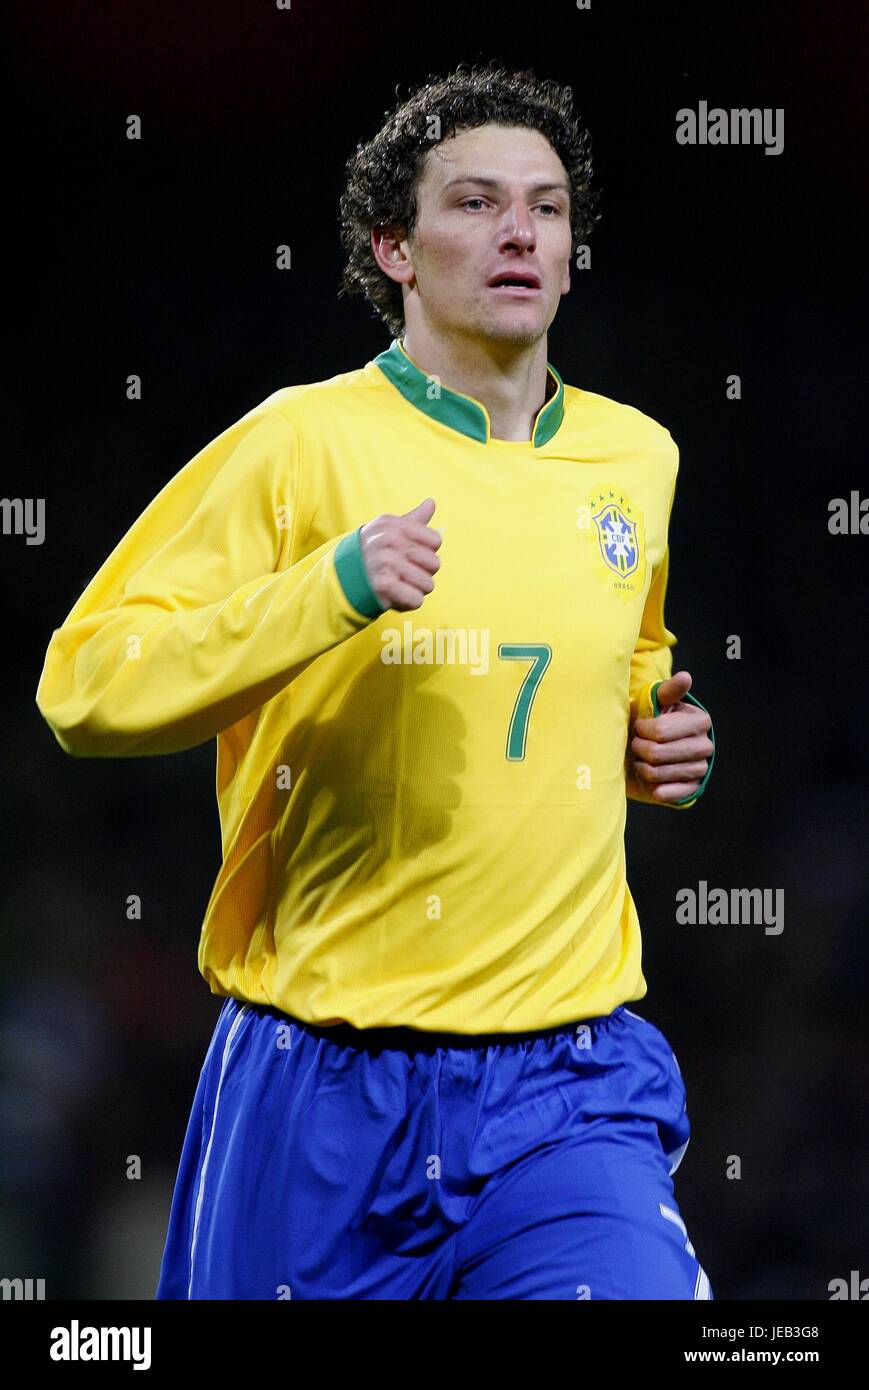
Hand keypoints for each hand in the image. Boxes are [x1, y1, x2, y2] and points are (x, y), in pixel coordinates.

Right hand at [359, 498, 441, 611]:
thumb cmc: (372, 554)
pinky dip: (407, 603)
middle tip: (402, 574)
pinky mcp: (384, 585)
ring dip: (415, 590)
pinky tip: (393, 597)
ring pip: (428, 585)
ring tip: (397, 585)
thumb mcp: (388, 532)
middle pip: (434, 564)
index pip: (435, 541)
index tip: (408, 556)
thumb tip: (431, 502)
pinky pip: (417, 600)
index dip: (426, 552)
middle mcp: (389, 540)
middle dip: (422, 574)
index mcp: (392, 525)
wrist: (342, 581)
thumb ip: (413, 520)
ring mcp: (386, 562)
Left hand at [629, 670, 712, 802]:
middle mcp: (705, 745)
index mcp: (699, 720)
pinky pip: (672, 793)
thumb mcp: (655, 701)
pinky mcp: (693, 788)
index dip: (642, 730)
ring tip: (640, 760)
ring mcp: (700, 768)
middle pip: (658, 754)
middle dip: (639, 749)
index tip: (638, 726)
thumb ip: (668, 691)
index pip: (660, 731)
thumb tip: (686, 677)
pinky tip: (650, 782)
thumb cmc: (649, 719)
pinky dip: (657, 789)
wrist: (648, 748)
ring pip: (660, 774)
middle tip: (636, 745)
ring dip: (643, 768)